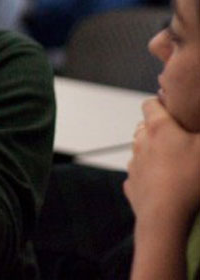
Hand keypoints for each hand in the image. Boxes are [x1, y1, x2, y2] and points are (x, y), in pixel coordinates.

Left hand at [124, 97, 199, 225]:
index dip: (161, 103)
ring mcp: (134, 164)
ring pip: (140, 151)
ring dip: (152, 153)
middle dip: (158, 130)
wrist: (166, 217)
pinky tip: (165, 184)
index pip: (150, 104)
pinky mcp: (132, 185)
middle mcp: (140, 142)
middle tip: (179, 139)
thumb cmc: (190, 180)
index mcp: (158, 128)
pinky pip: (139, 175)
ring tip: (174, 164)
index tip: (172, 109)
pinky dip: (149, 176)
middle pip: (144, 127)